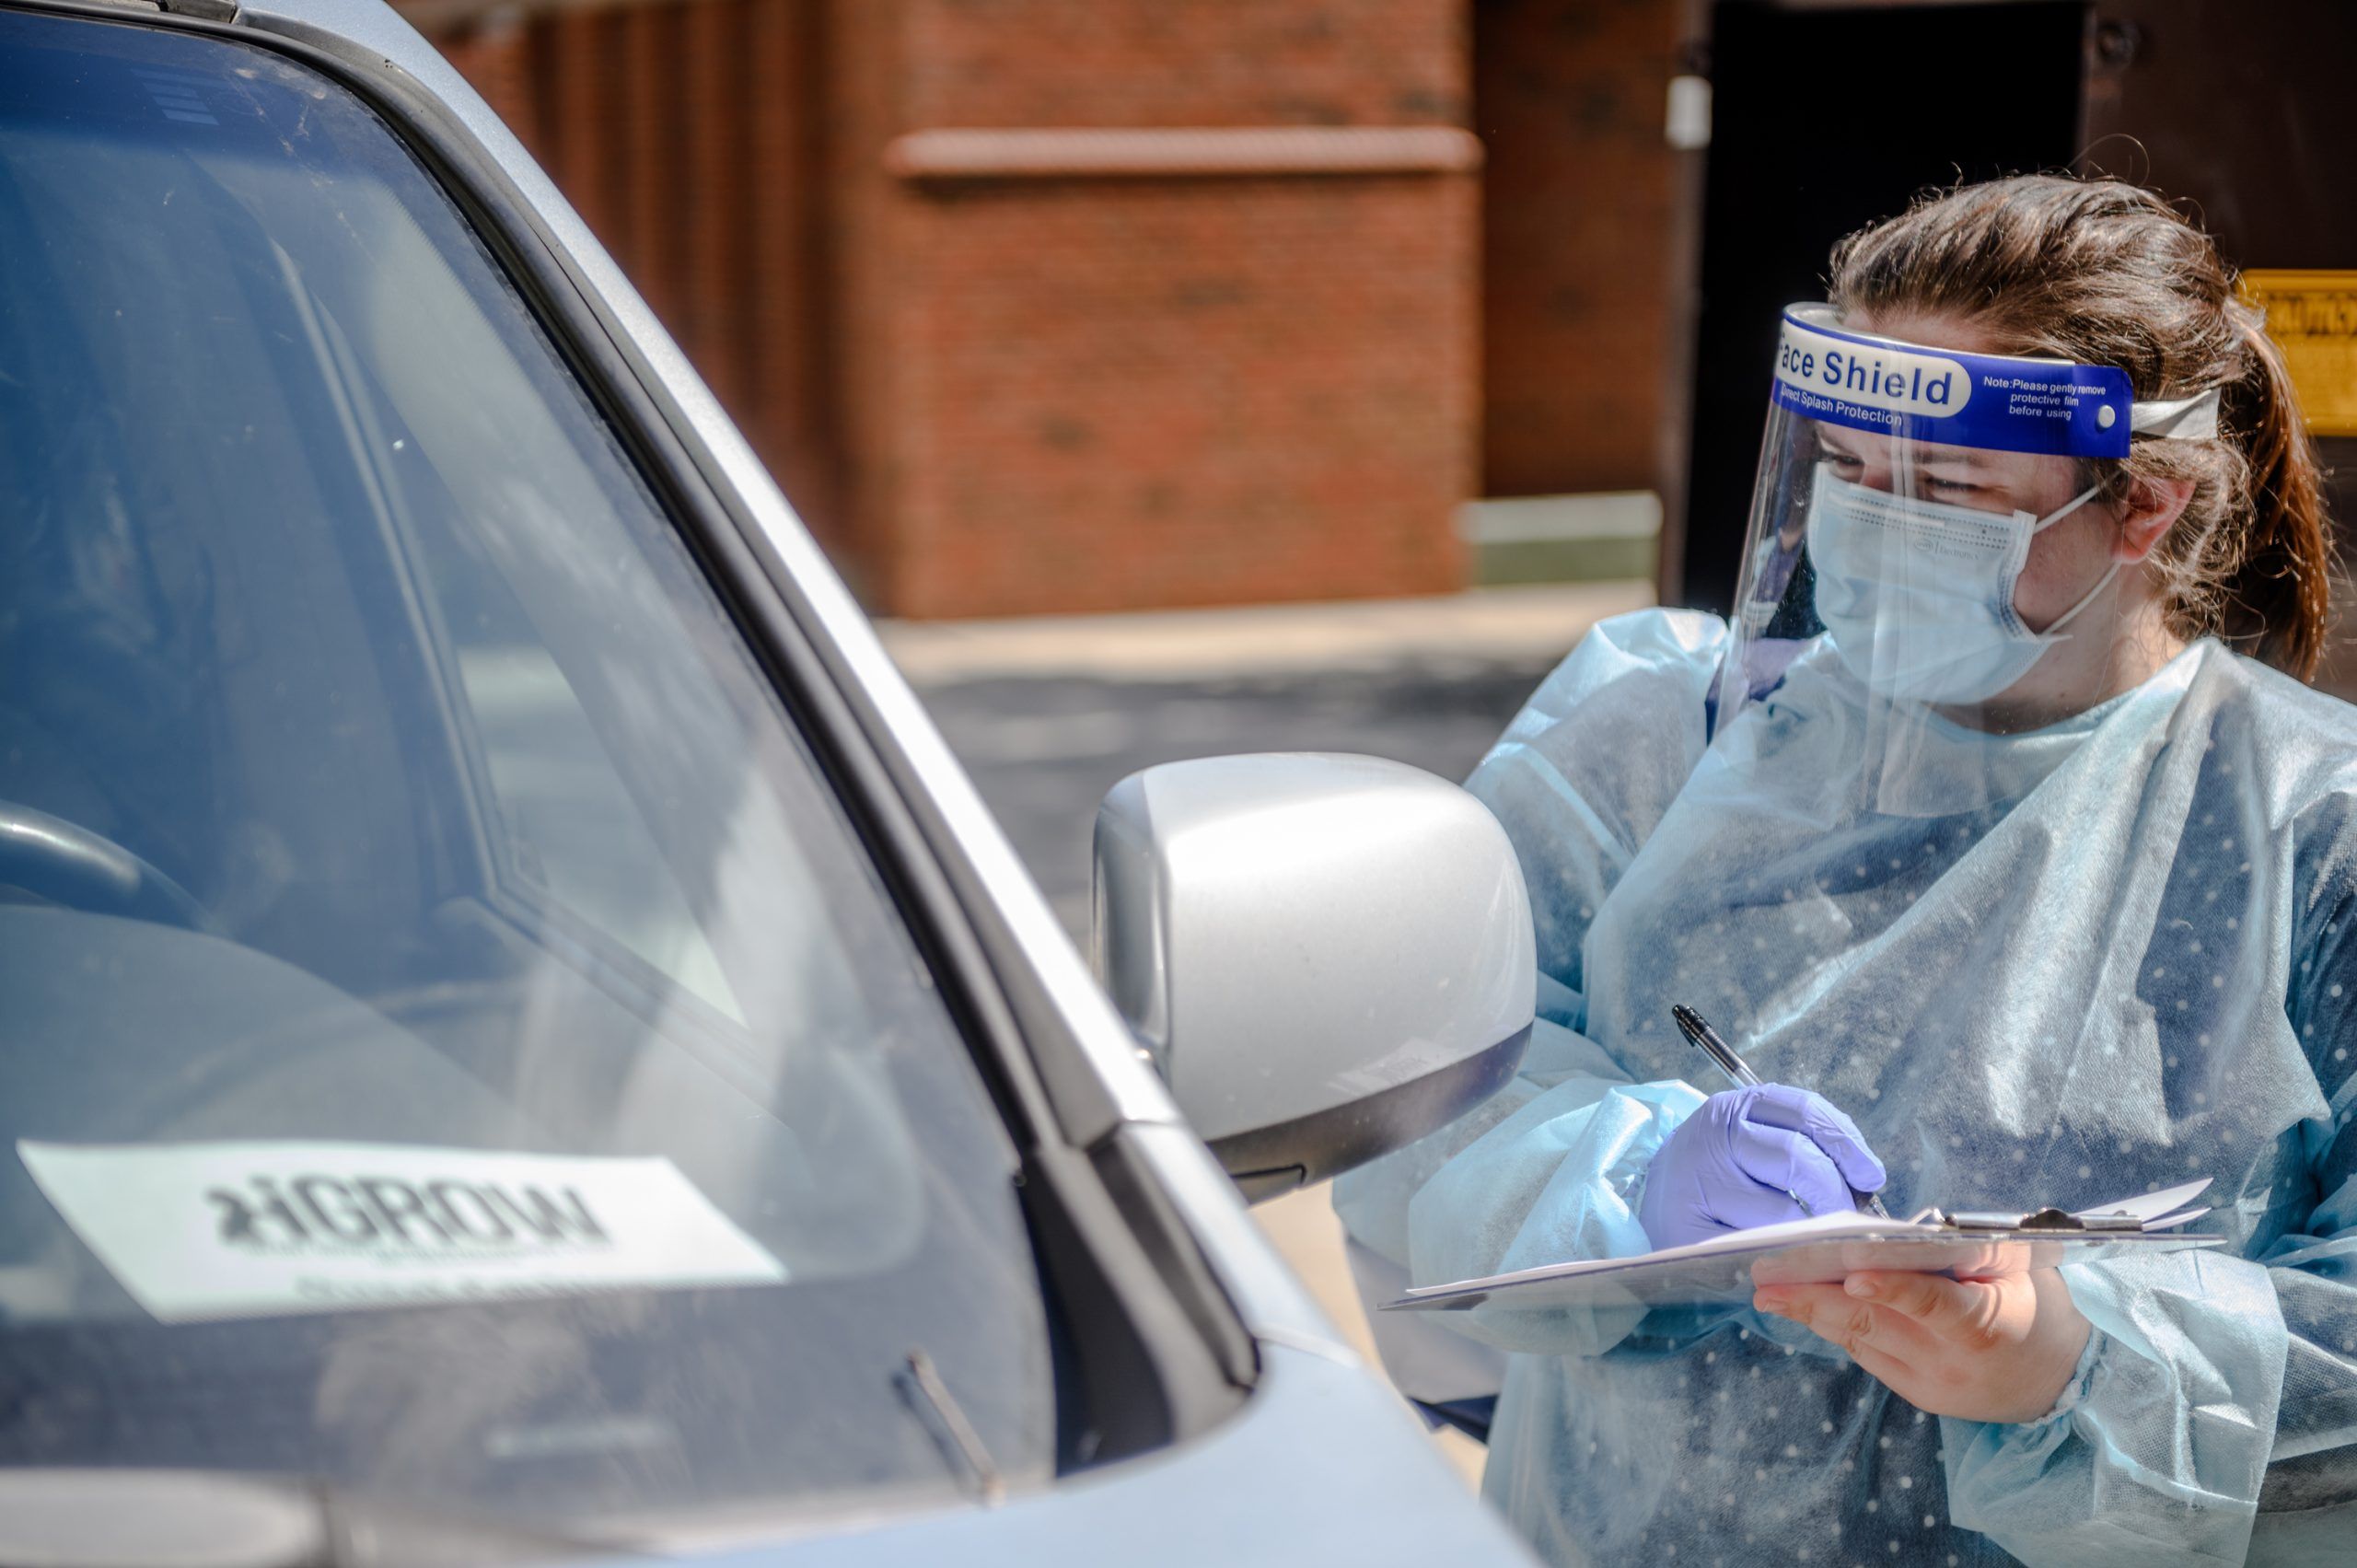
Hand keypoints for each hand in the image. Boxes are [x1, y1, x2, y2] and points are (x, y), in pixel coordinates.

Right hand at [1638, 1083, 1886, 1248]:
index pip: (1804, 1112)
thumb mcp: (1751, 1140)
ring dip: (1811, 1230)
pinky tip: (1788, 1256)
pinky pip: (1757, 1250)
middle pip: (1798, 1159)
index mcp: (1732, 1110)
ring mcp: (1696, 1188)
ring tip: (1817, 1238)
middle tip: (1847, 1217)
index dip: (1846, 1142)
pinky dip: (1783, 1256)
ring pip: (1782, 1212)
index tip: (1870, 1174)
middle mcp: (1710, 1141)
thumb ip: (1801, 1143)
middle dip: (1835, 1192)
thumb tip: (1865, 1178)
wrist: (1657, 1201)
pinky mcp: (1689, 1235)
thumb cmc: (1721, 1172)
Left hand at [1754, 1268, 2091, 1422]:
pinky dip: (1833, 1326)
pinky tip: (1800, 1305)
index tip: (1851, 1278)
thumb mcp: (2019, 1268)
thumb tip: (1906, 1231)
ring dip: (1810, 1313)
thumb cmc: (2033, 1303)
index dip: (1892, 1291)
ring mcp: (1931, 1384)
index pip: (1934, 1305)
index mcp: (1988, 1323)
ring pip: (1861, 1341)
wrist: (2056, 1379)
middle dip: (1816, 1298)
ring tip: (1768, 1292)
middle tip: (1767, 1277)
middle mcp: (1953, 1362)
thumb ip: (1968, 1251)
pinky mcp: (1916, 1394)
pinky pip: (1866, 1354)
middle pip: (1877, 1325)